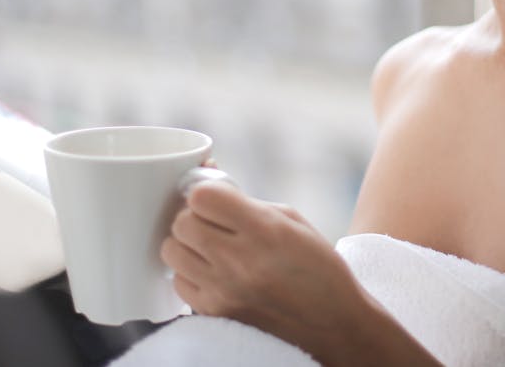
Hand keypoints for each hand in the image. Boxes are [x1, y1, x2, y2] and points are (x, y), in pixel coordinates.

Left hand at [160, 182, 366, 361]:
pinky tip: (212, 271)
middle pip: (182, 222)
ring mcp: (223, 290)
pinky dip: (190, 273)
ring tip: (209, 246)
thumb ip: (247, 203)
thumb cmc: (317, 266)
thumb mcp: (292, 220)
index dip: (205, 191)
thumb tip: (208, 182)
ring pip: (171, 251)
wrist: (332, 322)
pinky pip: (179, 283)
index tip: (216, 197)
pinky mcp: (214, 313)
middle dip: (194, 215)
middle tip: (213, 221)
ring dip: (187, 244)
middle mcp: (239, 261)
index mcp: (263, 230)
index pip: (201, 197)